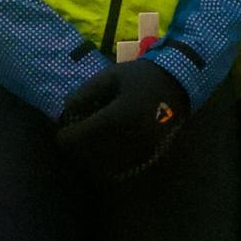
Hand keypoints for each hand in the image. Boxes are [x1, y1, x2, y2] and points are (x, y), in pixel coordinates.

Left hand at [55, 57, 188, 177]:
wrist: (178, 82)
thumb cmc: (141, 76)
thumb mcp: (110, 76)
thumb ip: (86, 92)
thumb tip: (66, 108)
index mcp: (117, 116)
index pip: (81, 137)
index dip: (66, 137)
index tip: (62, 134)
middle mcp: (129, 137)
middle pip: (92, 153)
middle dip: (80, 147)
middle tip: (76, 138)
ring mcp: (142, 147)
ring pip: (107, 162)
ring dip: (94, 156)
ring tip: (91, 143)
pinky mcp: (151, 152)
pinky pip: (125, 164)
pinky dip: (112, 160)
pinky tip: (108, 148)